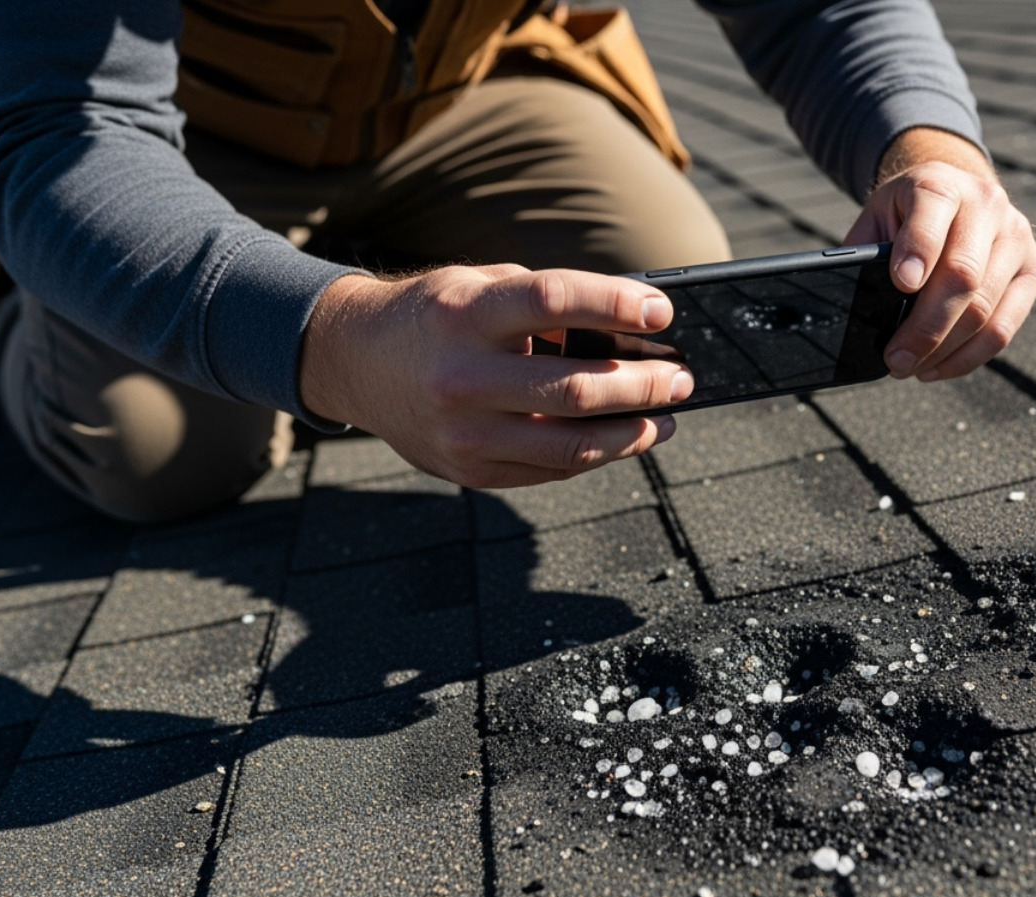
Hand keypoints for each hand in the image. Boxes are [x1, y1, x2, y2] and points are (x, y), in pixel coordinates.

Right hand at [299, 264, 691, 488]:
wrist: (353, 362)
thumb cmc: (435, 316)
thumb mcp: (478, 287)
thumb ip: (545, 303)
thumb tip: (633, 330)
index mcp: (464, 314)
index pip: (552, 302)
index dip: (615, 304)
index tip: (662, 312)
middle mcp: (461, 376)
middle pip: (575, 389)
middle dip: (644, 385)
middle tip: (682, 378)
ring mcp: (463, 433)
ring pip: (572, 446)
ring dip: (634, 432)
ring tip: (668, 416)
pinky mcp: (469, 470)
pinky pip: (552, 470)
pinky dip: (598, 454)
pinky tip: (626, 436)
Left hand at [845, 127, 1035, 381]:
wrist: (956, 194)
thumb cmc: (906, 215)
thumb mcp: (878, 218)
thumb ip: (868, 254)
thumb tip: (858, 310)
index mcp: (940, 183)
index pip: (933, 214)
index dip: (919, 251)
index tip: (901, 285)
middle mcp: (986, 205)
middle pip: (962, 276)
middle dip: (925, 327)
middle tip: (895, 360)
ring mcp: (1016, 237)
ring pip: (985, 309)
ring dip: (944, 350)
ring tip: (911, 368)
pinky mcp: (1032, 268)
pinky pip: (1004, 327)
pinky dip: (968, 357)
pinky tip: (939, 366)